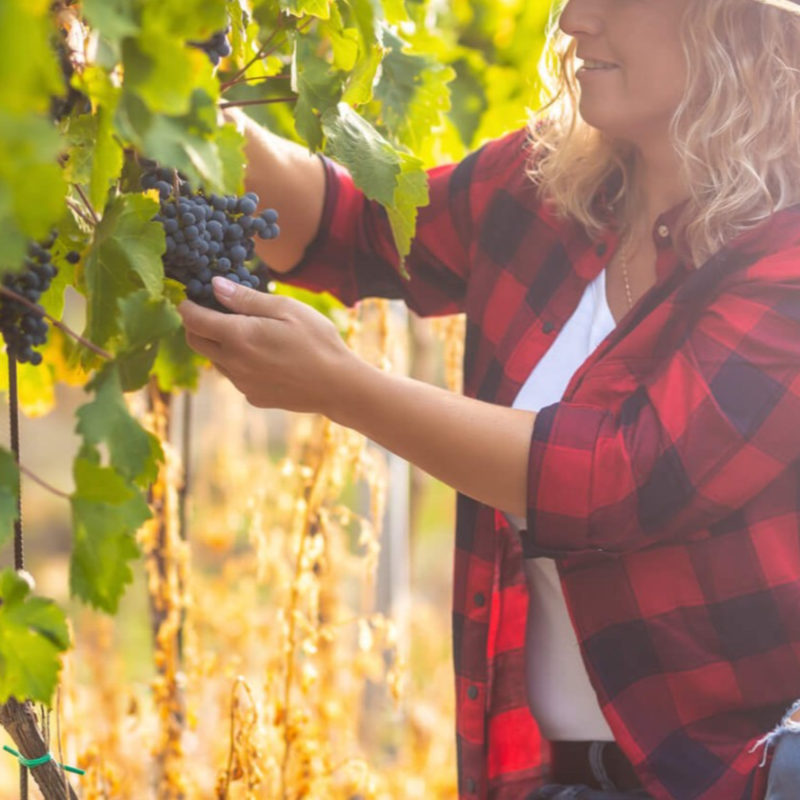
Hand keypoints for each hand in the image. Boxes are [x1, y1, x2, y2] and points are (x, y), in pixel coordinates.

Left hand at [178, 277, 356, 414]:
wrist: (338, 385)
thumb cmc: (317, 341)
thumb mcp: (286, 308)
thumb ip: (246, 298)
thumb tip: (214, 285)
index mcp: (237, 337)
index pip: (193, 319)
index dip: (187, 305)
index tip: (192, 296)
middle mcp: (233, 363)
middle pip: (194, 342)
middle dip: (195, 324)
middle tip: (212, 311)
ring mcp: (242, 384)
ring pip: (215, 360)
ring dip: (219, 345)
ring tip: (247, 332)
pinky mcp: (253, 397)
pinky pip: (236, 376)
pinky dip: (239, 363)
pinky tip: (265, 356)